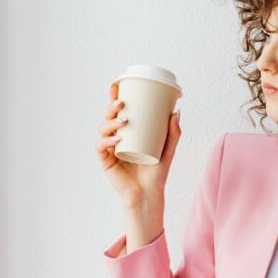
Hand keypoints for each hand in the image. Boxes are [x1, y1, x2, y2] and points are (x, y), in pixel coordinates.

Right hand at [96, 81, 180, 204]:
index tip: (117, 84)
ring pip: (103, 129)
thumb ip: (174, 132)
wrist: (149, 193)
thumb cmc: (156, 172)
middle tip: (121, 103)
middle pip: (108, 116)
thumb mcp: (168, 149)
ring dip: (110, 122)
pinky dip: (106, 141)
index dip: (114, 96)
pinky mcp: (105, 160)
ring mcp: (109, 148)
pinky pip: (101, 147)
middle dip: (111, 107)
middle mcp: (116, 137)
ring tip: (124, 121)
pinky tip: (116, 139)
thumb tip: (177, 112)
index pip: (118, 111)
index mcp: (128, 132)